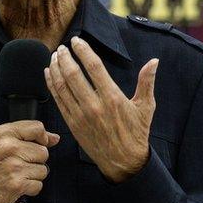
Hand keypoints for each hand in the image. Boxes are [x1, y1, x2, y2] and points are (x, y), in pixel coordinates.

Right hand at [0, 120, 59, 202]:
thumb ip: (26, 136)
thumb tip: (54, 138)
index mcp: (4, 134)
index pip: (37, 128)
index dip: (43, 138)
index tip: (39, 144)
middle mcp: (9, 147)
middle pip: (43, 152)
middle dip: (35, 161)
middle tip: (19, 165)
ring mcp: (14, 166)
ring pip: (43, 170)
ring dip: (33, 176)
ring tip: (16, 175)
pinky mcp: (17, 184)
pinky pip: (38, 185)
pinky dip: (30, 188)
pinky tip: (17, 185)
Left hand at [44, 36, 157, 183]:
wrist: (124, 162)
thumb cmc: (136, 133)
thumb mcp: (146, 107)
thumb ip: (147, 82)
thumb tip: (154, 61)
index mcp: (113, 98)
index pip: (94, 67)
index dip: (83, 51)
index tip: (76, 41)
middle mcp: (95, 105)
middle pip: (73, 74)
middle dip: (64, 57)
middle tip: (61, 47)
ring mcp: (81, 116)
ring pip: (62, 87)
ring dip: (55, 69)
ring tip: (54, 57)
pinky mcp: (73, 124)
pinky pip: (58, 101)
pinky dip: (51, 85)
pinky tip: (48, 74)